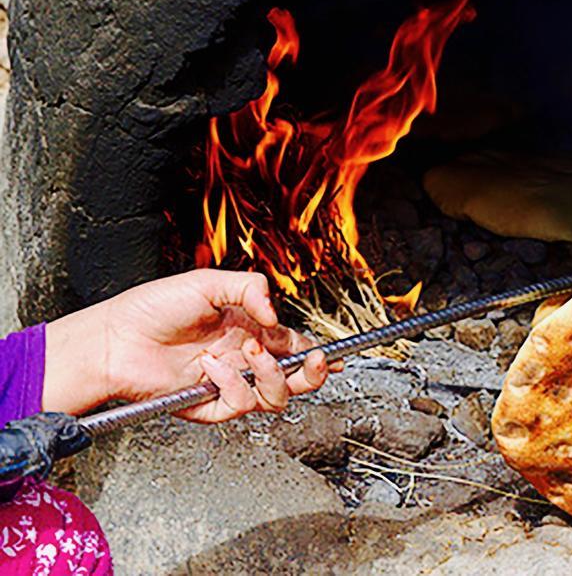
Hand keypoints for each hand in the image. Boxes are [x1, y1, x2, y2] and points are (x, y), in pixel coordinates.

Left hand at [44, 270, 341, 420]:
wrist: (115, 339)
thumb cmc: (153, 307)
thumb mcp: (208, 283)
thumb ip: (251, 289)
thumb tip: (277, 315)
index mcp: (250, 331)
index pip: (295, 346)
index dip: (320, 354)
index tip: (340, 355)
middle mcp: (244, 360)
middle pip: (296, 379)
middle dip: (314, 374)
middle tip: (318, 362)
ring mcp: (229, 384)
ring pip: (276, 397)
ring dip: (272, 377)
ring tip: (251, 355)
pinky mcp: (210, 406)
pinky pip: (240, 406)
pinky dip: (232, 386)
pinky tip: (210, 368)